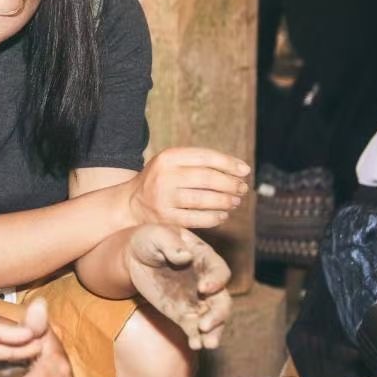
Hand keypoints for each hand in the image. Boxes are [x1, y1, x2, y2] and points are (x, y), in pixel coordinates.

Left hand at [124, 224, 231, 349]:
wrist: (133, 258)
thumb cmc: (148, 240)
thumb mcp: (156, 234)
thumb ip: (170, 243)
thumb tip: (184, 257)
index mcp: (205, 258)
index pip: (219, 271)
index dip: (216, 281)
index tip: (203, 289)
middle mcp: (207, 281)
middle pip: (222, 300)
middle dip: (218, 314)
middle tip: (205, 324)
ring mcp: (197, 300)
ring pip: (214, 318)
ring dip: (215, 331)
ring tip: (208, 344)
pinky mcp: (184, 314)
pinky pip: (195, 329)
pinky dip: (198, 338)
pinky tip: (195, 345)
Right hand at [127, 147, 249, 228]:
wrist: (131, 204)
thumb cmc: (160, 180)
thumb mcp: (172, 163)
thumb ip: (200, 163)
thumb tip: (240, 169)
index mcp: (167, 158)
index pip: (206, 157)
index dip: (229, 164)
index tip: (245, 171)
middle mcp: (164, 176)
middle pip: (207, 179)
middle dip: (230, 184)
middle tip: (242, 188)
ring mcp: (164, 199)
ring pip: (204, 200)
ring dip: (225, 201)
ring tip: (235, 201)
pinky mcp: (166, 219)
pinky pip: (198, 219)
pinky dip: (214, 217)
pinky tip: (222, 215)